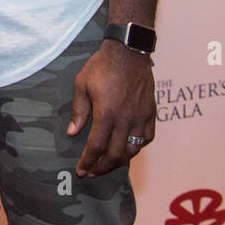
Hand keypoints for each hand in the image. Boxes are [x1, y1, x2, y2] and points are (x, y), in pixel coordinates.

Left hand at [68, 41, 155, 176]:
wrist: (128, 52)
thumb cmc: (101, 66)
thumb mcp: (81, 85)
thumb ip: (78, 111)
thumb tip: (72, 133)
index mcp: (107, 113)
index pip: (96, 147)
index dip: (88, 162)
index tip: (81, 171)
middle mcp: (126, 120)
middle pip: (116, 155)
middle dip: (102, 167)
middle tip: (91, 172)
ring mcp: (141, 118)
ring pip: (133, 150)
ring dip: (119, 162)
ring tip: (107, 165)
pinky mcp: (151, 114)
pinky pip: (147, 139)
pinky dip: (137, 149)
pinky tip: (127, 150)